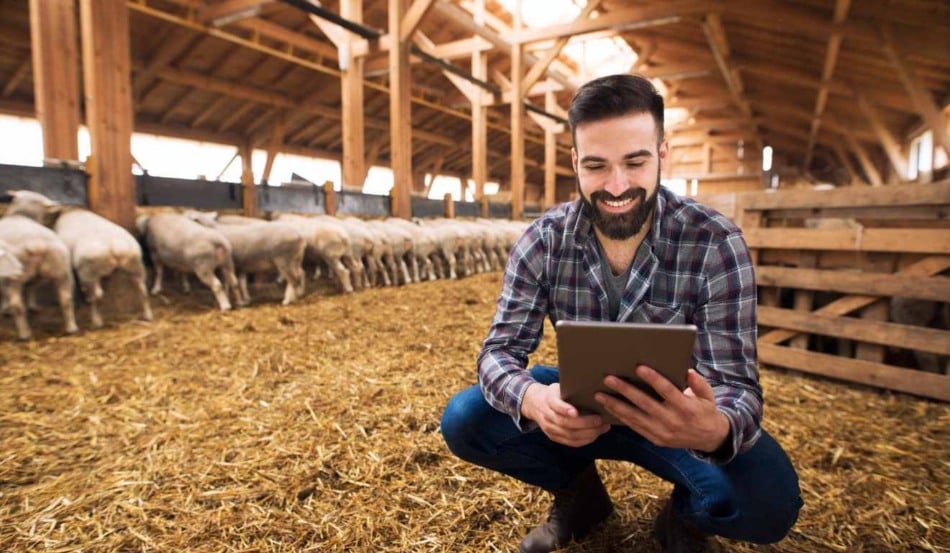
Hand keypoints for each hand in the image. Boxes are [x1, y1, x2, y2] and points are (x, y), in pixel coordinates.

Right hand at [522, 383, 610, 446]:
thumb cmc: (554, 393)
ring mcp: (550, 428)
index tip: (576, 412)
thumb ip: (571, 390)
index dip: (565, 409)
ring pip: (570, 435)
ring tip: (603, 427)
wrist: (535, 403)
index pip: (555, 405)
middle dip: (585, 423)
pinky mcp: (554, 437)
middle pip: (565, 423)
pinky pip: (571, 442)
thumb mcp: (558, 387)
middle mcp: (547, 415)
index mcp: (548, 399)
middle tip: (600, 419)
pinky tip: (596, 434)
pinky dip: (585, 440)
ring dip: (589, 433)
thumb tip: (595, 389)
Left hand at [594, 366, 729, 451]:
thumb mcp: (708, 396)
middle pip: (645, 403)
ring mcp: (663, 432)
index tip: (639, 367)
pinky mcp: (656, 439)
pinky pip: (635, 427)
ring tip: (600, 395)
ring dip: (615, 406)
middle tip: (608, 379)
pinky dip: (621, 418)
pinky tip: (609, 408)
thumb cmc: (705, 411)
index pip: (667, 390)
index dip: (653, 379)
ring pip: (635, 417)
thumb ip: (698, 383)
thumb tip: (687, 371)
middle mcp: (673, 421)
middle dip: (625, 390)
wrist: (709, 439)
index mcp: (686, 407)